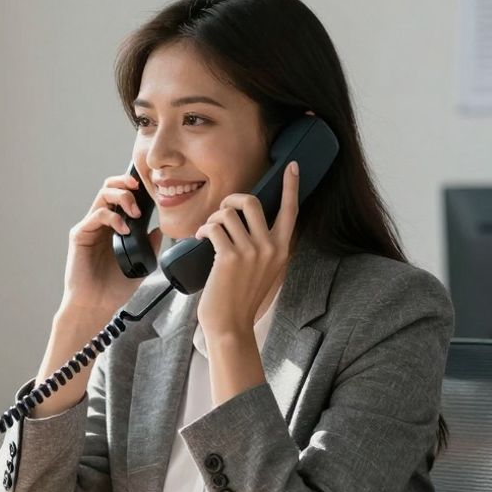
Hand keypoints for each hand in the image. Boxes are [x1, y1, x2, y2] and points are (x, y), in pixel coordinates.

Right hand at [61, 168, 162, 317]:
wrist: (95, 305)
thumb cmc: (112, 288)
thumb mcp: (140, 264)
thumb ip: (149, 246)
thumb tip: (159, 229)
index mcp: (113, 227)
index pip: (120, 196)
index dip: (132, 187)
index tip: (149, 188)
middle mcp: (99, 224)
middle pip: (109, 188)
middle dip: (126, 183)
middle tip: (141, 191)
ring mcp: (89, 228)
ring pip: (103, 196)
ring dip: (122, 197)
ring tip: (135, 213)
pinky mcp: (80, 235)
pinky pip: (97, 216)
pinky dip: (113, 217)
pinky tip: (124, 230)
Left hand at [195, 161, 298, 338]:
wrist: (230, 325)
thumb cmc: (241, 298)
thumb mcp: (262, 270)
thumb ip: (262, 247)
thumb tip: (244, 222)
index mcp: (282, 249)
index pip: (291, 210)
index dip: (291, 186)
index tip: (292, 166)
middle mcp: (271, 247)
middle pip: (252, 202)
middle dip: (231, 199)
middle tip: (220, 211)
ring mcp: (251, 252)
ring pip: (228, 213)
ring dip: (212, 218)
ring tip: (207, 232)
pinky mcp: (230, 257)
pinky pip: (213, 227)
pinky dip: (202, 229)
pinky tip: (199, 238)